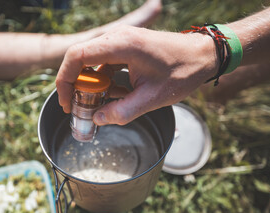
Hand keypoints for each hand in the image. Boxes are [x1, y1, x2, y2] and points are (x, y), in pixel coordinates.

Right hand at [56, 25, 217, 124]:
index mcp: (122, 45)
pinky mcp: (125, 47)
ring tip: (100, 103)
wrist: (204, 55)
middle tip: (78, 107)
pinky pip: (104, 62)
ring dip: (90, 84)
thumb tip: (97, 119)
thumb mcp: (152, 98)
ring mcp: (121, 40)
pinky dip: (103, 80)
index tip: (67, 102)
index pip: (77, 56)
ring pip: (90, 61)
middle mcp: (117, 38)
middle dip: (75, 84)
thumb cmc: (183, 72)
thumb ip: (123, 111)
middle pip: (79, 58)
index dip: (65, 80)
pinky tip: (115, 94)